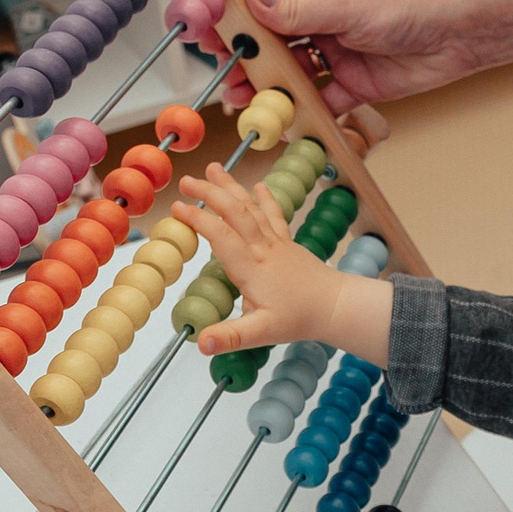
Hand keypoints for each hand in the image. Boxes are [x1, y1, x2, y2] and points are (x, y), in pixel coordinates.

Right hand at [170, 164, 342, 353]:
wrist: (336, 306)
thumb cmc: (299, 318)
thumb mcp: (262, 333)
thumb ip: (230, 336)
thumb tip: (200, 343)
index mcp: (251, 267)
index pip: (220, 236)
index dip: (198, 220)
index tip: (175, 208)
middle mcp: (262, 248)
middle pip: (234, 212)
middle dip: (210, 194)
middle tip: (186, 181)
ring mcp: (276, 242)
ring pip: (251, 208)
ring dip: (231, 187)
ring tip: (213, 169)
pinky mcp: (287, 243)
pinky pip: (274, 215)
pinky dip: (265, 199)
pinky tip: (257, 185)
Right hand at [243, 0, 505, 112]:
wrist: (465, 26)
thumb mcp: (347, 1)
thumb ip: (297, 10)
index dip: (231, 14)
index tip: (205, 32)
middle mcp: (321, 15)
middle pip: (269, 39)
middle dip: (245, 58)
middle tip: (225, 77)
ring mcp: (336, 49)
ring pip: (291, 71)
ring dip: (269, 87)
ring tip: (247, 104)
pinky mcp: (355, 82)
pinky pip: (321, 100)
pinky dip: (304, 112)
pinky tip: (286, 123)